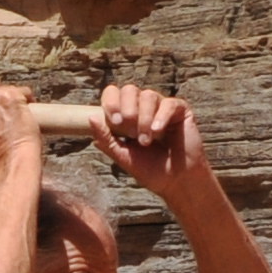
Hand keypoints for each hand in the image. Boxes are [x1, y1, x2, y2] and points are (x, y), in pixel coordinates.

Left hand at [92, 83, 203, 197]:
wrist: (177, 183)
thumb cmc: (150, 171)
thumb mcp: (123, 156)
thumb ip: (107, 139)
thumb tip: (91, 118)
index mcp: (127, 116)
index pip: (114, 94)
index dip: (110, 101)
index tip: (113, 121)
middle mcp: (144, 108)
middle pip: (130, 89)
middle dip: (127, 109)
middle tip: (128, 132)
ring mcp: (162, 108)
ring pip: (148, 95)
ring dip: (143, 119)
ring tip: (146, 141)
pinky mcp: (180, 111)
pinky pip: (168, 103)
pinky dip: (161, 116)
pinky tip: (157, 131)